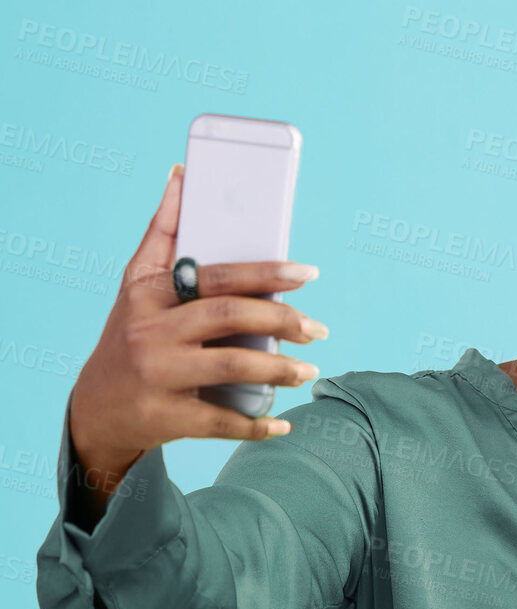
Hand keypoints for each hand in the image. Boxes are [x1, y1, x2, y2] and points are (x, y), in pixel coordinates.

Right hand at [69, 162, 329, 473]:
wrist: (96, 408)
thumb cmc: (130, 337)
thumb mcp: (136, 285)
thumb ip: (163, 233)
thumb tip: (182, 174)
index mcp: (149, 295)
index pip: (215, 277)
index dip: (265, 273)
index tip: (308, 273)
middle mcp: (150, 333)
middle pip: (228, 317)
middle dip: (282, 320)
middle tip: (318, 329)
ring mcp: (157, 376)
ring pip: (231, 367)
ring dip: (279, 369)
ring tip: (310, 370)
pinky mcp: (165, 417)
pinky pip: (222, 422)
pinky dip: (257, 425)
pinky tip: (282, 423)